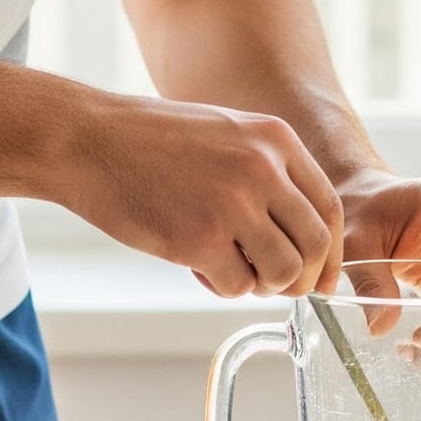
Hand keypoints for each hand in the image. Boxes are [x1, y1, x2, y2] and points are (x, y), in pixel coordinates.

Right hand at [60, 90, 343, 297]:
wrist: (90, 140)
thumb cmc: (152, 140)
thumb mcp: (227, 132)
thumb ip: (268, 169)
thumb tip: (300, 228)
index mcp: (275, 140)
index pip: (330, 208)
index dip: (331, 251)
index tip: (321, 274)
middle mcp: (263, 169)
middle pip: (316, 244)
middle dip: (304, 277)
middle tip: (280, 286)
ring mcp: (233, 205)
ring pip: (283, 271)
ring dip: (263, 284)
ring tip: (233, 270)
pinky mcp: (199, 239)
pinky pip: (237, 286)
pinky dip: (224, 288)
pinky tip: (200, 269)